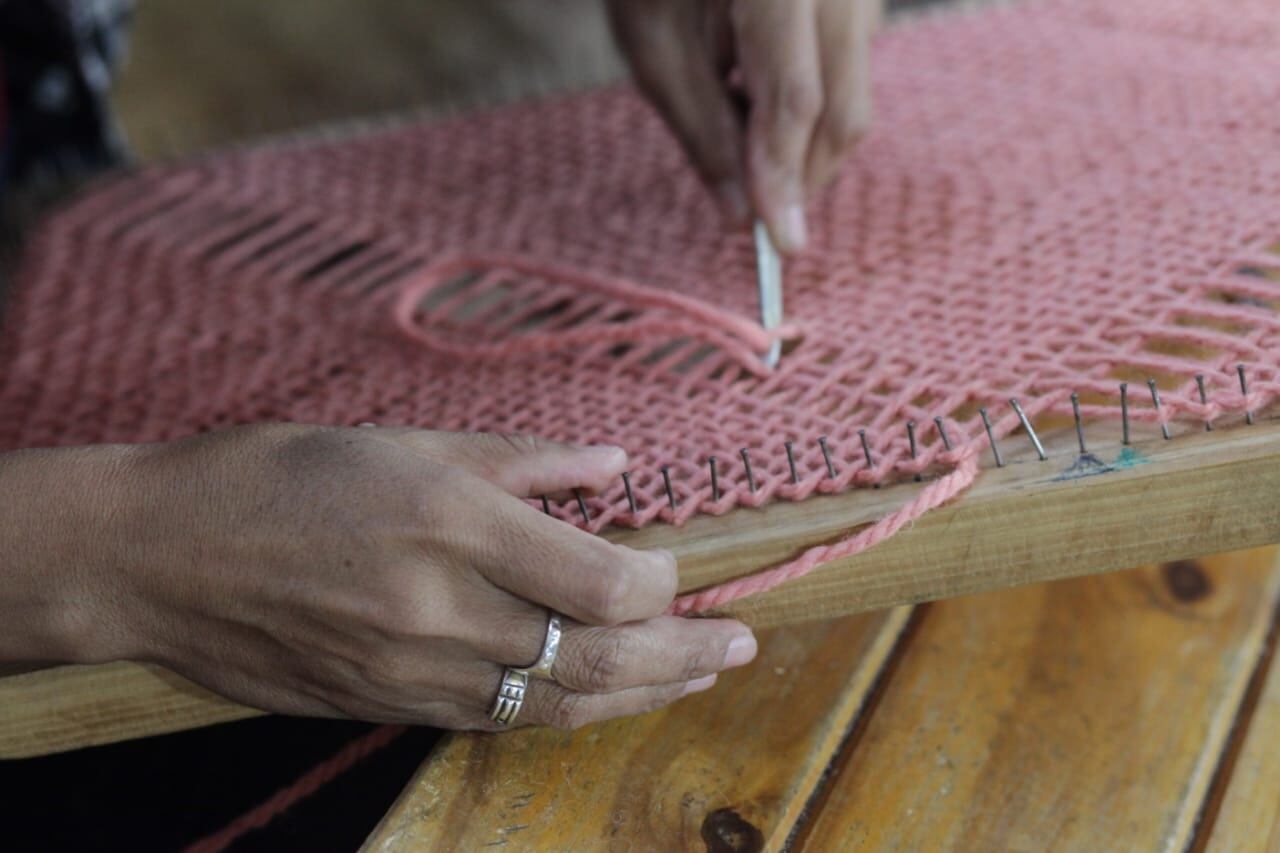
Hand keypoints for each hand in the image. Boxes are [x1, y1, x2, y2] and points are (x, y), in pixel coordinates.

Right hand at [40, 425, 756, 728]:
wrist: (157, 558)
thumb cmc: (276, 477)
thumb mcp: (401, 441)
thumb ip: (521, 460)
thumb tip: (615, 468)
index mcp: (447, 521)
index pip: (598, 578)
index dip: (662, 582)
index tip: (681, 564)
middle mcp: (437, 606)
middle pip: (594, 654)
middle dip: (682, 652)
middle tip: (739, 642)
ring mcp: (410, 669)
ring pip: (554, 702)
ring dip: (639, 693)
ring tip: (694, 678)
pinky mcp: (384, 705)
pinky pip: (496, 718)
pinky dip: (563, 710)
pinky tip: (603, 697)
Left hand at [607, 0, 876, 253]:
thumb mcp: (656, 48)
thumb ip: (703, 133)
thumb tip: (745, 219)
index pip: (795, 95)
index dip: (785, 175)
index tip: (778, 245)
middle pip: (842, 108)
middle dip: (801, 176)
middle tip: (760, 217)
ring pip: (855, 100)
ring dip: (803, 148)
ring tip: (739, 128)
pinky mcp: (865, 0)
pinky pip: (852, 76)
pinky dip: (812, 114)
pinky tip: (758, 97)